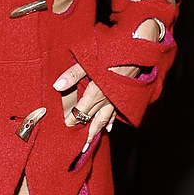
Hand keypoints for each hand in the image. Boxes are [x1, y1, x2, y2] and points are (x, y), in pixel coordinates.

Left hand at [53, 18, 161, 146]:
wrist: (137, 48)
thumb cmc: (111, 52)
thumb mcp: (88, 60)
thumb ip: (73, 74)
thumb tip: (57, 86)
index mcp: (96, 91)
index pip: (81, 110)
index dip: (73, 118)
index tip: (67, 126)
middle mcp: (107, 98)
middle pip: (94, 118)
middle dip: (87, 131)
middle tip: (81, 146)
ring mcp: (118, 98)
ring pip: (106, 118)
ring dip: (98, 129)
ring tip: (92, 140)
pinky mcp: (125, 94)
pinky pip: (117, 112)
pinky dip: (112, 121)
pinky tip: (110, 127)